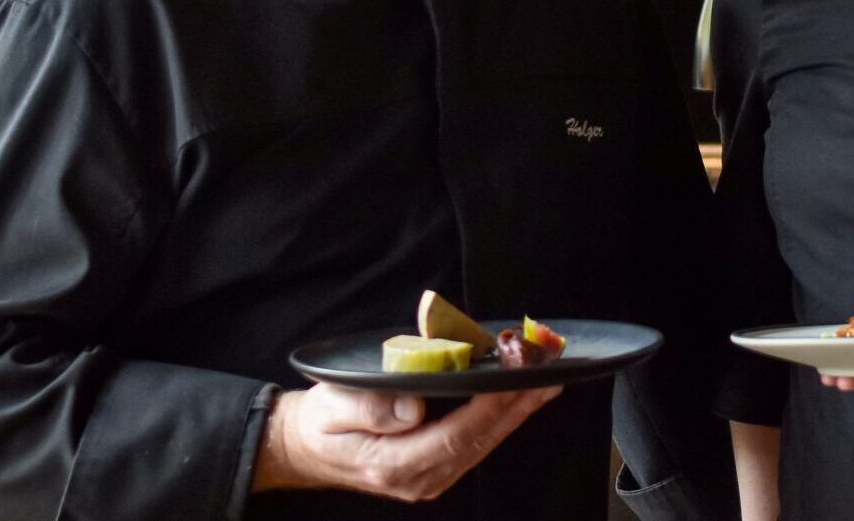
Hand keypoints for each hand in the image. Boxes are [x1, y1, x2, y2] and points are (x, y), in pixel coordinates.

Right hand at [251, 382, 560, 501]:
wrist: (305, 450)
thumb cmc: (320, 424)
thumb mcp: (330, 408)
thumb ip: (368, 408)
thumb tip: (413, 409)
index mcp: (394, 464)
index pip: (455, 435)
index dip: (489, 407)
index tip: (515, 381)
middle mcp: (420, 477)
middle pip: (480, 440)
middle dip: (516, 407)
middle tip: (547, 375)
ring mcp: (431, 477)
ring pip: (484, 443)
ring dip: (516, 412)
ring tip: (545, 381)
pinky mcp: (437, 467)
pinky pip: (477, 443)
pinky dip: (501, 418)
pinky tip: (520, 398)